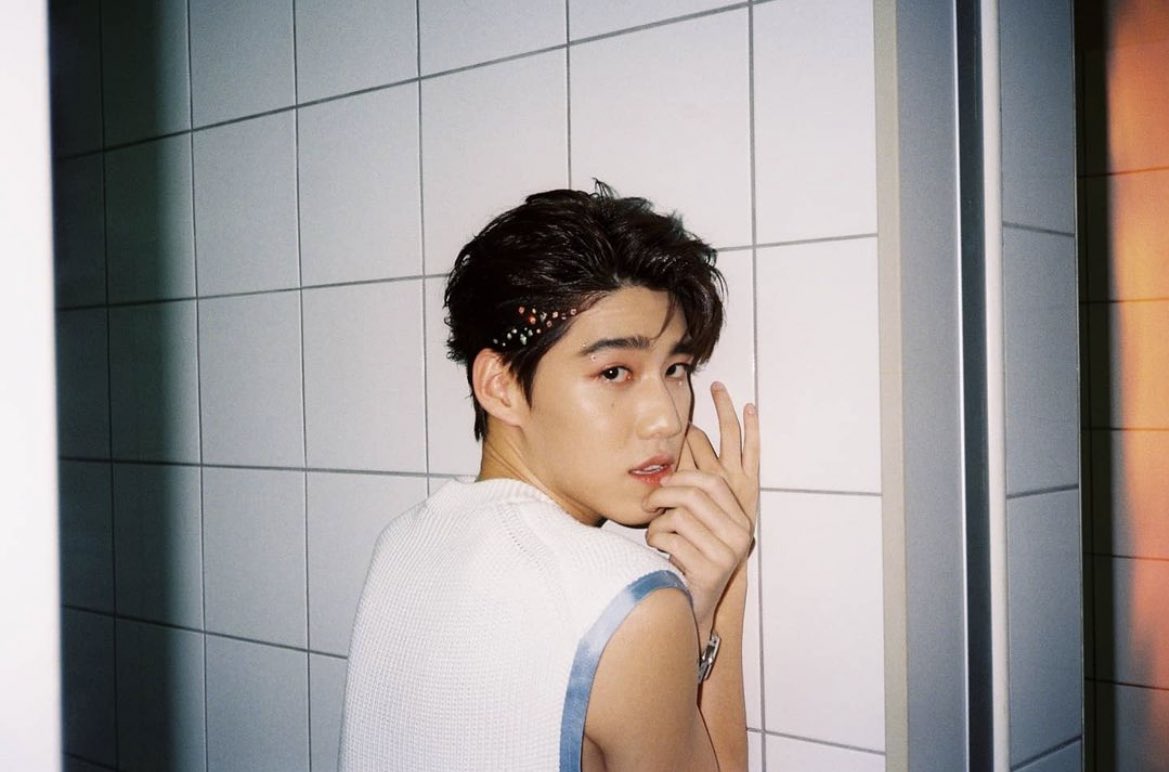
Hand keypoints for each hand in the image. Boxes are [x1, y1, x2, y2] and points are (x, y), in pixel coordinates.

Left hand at [644, 383, 759, 630]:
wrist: (692, 605)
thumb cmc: (689, 557)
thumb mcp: (696, 524)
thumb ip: (692, 496)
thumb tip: (678, 451)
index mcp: (739, 517)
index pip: (712, 480)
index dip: (683, 475)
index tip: (663, 479)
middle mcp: (739, 534)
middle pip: (693, 494)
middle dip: (662, 495)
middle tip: (647, 503)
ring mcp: (727, 554)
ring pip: (678, 516)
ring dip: (657, 524)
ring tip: (656, 534)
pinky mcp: (710, 571)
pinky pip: (669, 540)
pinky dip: (655, 542)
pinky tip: (659, 551)